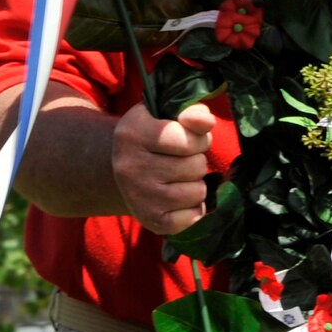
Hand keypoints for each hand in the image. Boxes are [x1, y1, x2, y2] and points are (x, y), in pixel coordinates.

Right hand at [111, 102, 216, 234]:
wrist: (125, 167)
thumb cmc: (153, 136)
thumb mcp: (166, 115)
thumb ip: (190, 111)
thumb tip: (206, 122)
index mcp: (133, 133)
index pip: (185, 139)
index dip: (197, 138)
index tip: (189, 138)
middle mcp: (130, 167)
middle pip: (195, 166)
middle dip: (197, 161)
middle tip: (184, 159)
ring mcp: (138, 196)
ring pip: (197, 192)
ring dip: (197, 184)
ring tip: (182, 178)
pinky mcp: (148, 220)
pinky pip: (192, 217)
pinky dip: (193, 208)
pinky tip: (180, 198)